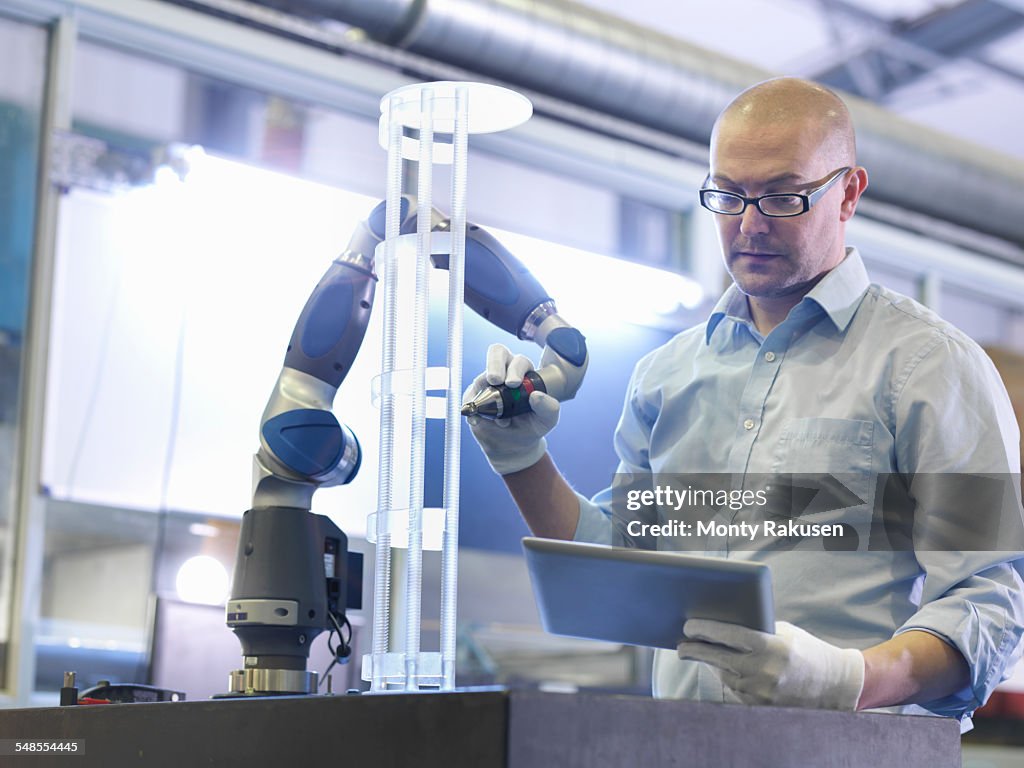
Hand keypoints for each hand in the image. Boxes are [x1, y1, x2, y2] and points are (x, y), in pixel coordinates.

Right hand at [462, 344, 558, 474]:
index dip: (515, 368)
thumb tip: (536, 396)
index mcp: (524, 374)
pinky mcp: (473, 398)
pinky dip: (472, 409)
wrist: (513, 446)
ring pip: (481, 378)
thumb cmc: (531, 426)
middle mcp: (505, 373)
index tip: (514, 384)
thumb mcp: (546, 420)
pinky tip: (479, 421)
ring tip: (498, 418)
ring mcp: (486, 385)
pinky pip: (469, 398)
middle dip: (495, 364)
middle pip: (497, 353)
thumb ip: (549, 408)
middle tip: (496, 381)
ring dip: (486, 396)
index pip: (518, 360)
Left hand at [676, 619, 864, 709]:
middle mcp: (764, 671)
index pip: (728, 635)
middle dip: (695, 650)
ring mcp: (762, 692)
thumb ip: (756, 630)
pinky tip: (719, 669)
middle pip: (718, 658)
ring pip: (724, 676)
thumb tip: (721, 625)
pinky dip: (726, 678)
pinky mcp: (762, 706)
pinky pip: (735, 690)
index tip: (688, 626)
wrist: (836, 685)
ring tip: (696, 654)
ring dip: (709, 664)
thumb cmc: (806, 651)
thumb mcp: (783, 632)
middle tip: (681, 645)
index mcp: (770, 646)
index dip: (704, 630)